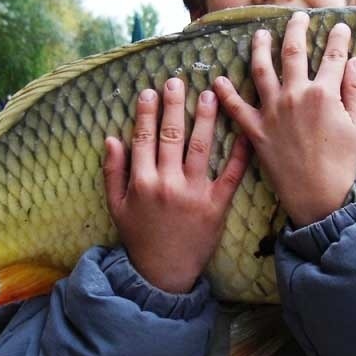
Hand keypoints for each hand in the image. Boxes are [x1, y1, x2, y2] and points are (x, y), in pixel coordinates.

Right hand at [103, 78, 250, 293]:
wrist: (164, 274)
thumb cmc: (139, 237)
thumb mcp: (117, 207)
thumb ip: (113, 172)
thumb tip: (112, 138)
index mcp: (142, 182)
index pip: (144, 138)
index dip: (147, 113)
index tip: (150, 91)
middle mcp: (168, 183)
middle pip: (172, 136)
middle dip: (174, 106)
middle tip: (178, 81)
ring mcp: (195, 193)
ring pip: (201, 148)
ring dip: (206, 118)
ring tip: (210, 94)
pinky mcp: (217, 205)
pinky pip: (231, 174)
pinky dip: (239, 152)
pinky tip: (244, 131)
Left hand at [213, 11, 355, 226]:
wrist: (317, 194)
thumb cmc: (342, 162)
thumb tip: (354, 63)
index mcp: (324, 93)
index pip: (334, 56)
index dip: (339, 38)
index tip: (341, 26)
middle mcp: (295, 95)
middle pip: (293, 52)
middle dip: (296, 29)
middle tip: (297, 18)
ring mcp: (273, 111)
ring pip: (261, 69)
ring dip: (259, 48)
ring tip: (259, 34)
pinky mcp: (256, 129)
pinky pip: (236, 108)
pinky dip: (225, 93)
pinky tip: (218, 80)